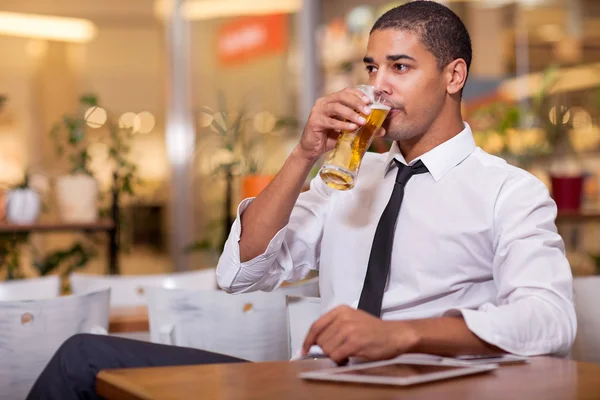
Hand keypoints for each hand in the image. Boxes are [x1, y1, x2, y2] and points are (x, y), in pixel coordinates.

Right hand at [296, 88, 372, 162]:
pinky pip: (331, 121)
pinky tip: (352, 128)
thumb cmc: (329, 138)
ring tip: (362, 122)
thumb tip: (382, 130)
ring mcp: (317, 111)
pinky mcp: (314, 122)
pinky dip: (343, 125)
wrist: (312, 150)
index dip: (358, 94)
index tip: (369, 101)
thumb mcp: (348, 131)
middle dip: (357, 103)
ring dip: (352, 114)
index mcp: (330, 101)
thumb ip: (362, 128)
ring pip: (337, 107)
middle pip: (342, 96)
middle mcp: (323, 103)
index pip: (346, 91)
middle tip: (368, 112)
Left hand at [302, 306, 418, 364]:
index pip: (316, 326)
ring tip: (347, 353)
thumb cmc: (374, 330)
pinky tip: (348, 358)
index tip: (304, 349)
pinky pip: (336, 356)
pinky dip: (340, 360)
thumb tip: (316, 341)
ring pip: (327, 350)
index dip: (308, 340)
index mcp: (340, 310)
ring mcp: (348, 329)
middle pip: (320, 340)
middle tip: (340, 351)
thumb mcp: (352, 319)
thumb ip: (334, 326)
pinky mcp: (354, 342)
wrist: (395, 335)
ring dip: (335, 356)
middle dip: (327, 350)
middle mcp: (342, 318)